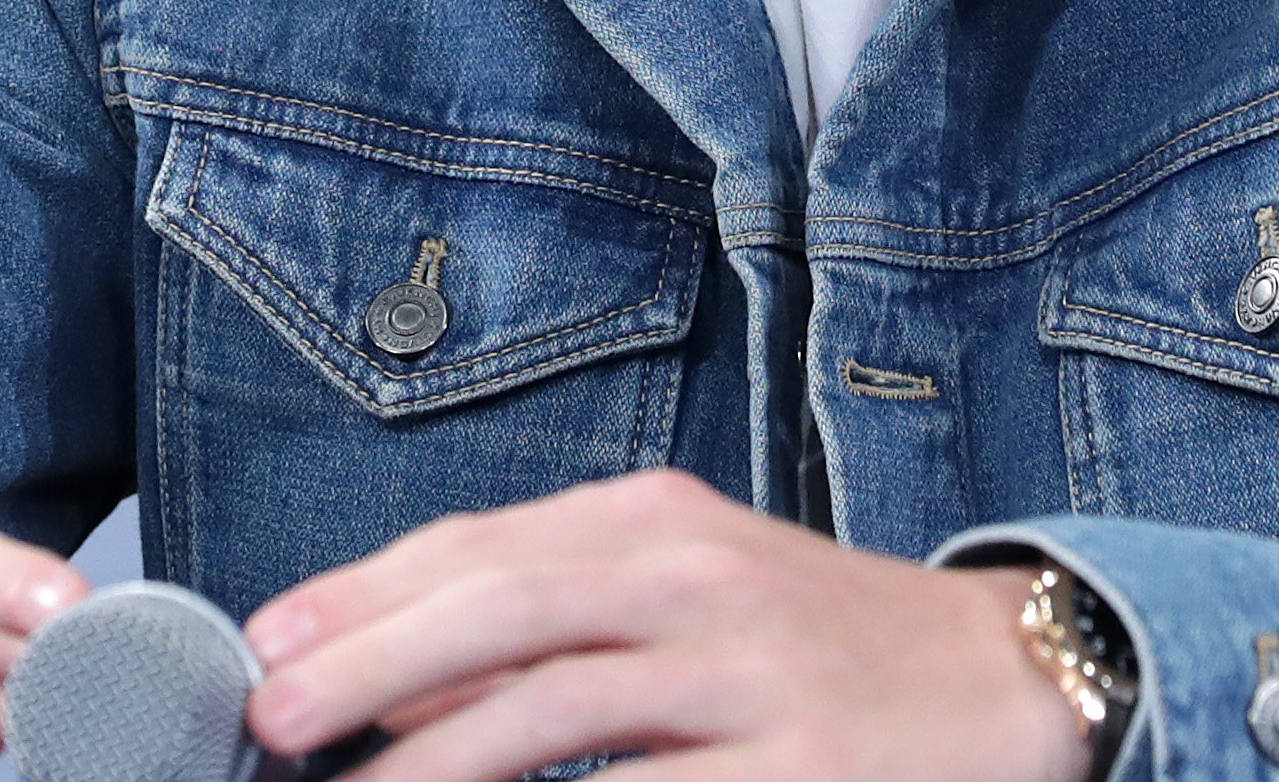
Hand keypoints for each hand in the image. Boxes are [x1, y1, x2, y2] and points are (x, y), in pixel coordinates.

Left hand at [240, 466, 1088, 781]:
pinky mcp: (795, 771)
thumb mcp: (695, 586)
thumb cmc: (822, 642)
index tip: (268, 643)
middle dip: (370, 662)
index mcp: (661, 522)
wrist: (1011, 679)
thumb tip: (394, 685)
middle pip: (502, 605)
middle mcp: (698, 578)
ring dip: (430, 764)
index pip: (481, 544)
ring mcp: (748, 674)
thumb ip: (562, 613)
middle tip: (269, 715)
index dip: (364, 594)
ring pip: (554, 708)